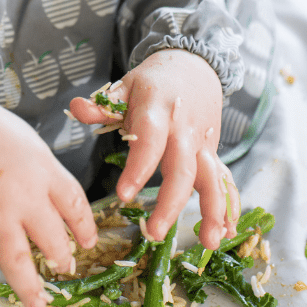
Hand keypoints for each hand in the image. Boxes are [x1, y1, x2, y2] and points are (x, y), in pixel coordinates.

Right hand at [0, 87, 97, 306]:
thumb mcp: (29, 142)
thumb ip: (43, 172)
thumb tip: (50, 198)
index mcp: (44, 171)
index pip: (75, 206)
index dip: (85, 227)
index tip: (87, 241)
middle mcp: (24, 197)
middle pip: (53, 239)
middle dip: (61, 259)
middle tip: (63, 268)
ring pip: (19, 262)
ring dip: (29, 287)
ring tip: (37, 300)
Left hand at [69, 49, 239, 250]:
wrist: (194, 65)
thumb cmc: (154, 81)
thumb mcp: (127, 86)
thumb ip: (103, 104)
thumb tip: (76, 108)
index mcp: (158, 110)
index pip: (149, 141)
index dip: (139, 168)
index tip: (123, 195)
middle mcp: (184, 129)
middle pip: (182, 168)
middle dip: (171, 203)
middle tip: (154, 233)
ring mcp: (202, 142)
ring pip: (210, 178)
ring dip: (212, 209)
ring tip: (207, 242)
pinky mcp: (213, 151)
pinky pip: (224, 179)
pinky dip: (229, 205)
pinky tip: (227, 232)